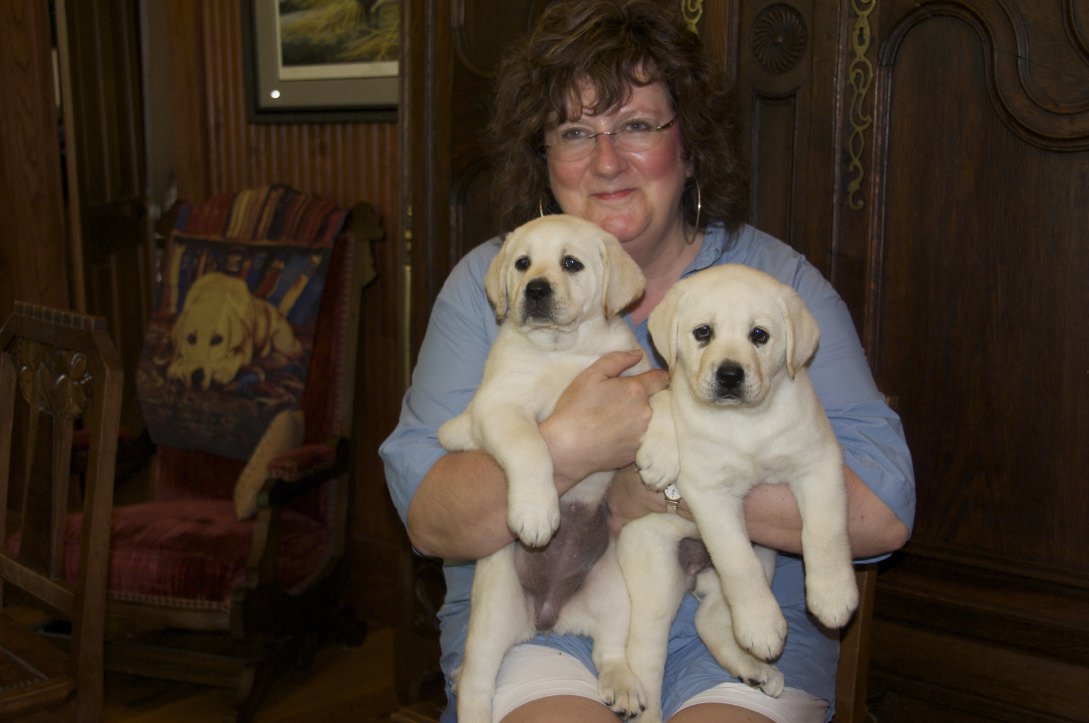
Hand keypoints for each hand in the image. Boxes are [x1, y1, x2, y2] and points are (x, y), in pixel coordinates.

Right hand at [540, 350, 668, 488]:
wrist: (566, 448)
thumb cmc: (575, 408)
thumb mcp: (590, 375)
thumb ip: (616, 360)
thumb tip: (638, 354)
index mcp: (636, 390)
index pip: (661, 378)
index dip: (655, 377)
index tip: (646, 380)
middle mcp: (646, 413)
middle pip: (658, 400)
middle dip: (647, 398)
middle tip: (625, 402)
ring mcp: (643, 435)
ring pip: (652, 421)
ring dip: (642, 418)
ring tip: (620, 421)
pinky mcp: (638, 452)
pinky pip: (644, 439)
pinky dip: (635, 436)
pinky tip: (617, 436)